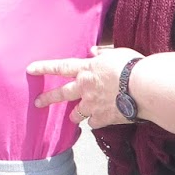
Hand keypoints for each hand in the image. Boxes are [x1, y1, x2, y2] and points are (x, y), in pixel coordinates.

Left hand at [26, 46, 142, 128]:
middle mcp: (86, 87)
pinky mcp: (103, 118)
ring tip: (73, 117)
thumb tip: (94, 51)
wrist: (144, 88)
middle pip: (62, 94)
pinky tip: (101, 119)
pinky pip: (94, 123)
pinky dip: (96, 121)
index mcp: (87, 69)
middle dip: (48, 98)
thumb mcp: (117, 53)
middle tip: (37, 103)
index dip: (44, 68)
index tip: (30, 69)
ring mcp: (93, 104)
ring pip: (76, 113)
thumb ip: (103, 53)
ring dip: (75, 115)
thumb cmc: (133, 66)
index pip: (60, 67)